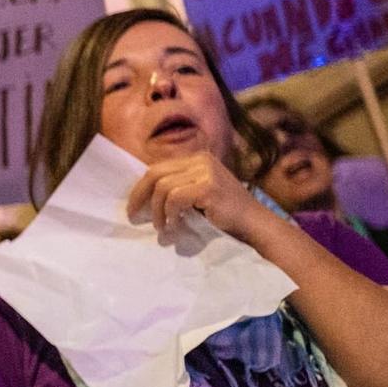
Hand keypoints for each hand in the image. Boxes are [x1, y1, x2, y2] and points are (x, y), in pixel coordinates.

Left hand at [126, 153, 264, 241]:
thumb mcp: (198, 194)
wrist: (255, 225)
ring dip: (156, 211)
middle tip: (133, 216)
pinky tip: (174, 227)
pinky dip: (169, 214)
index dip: (140, 187)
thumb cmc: (224, 215)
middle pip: (155, 174)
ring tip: (161, 227)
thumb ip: (178, 187)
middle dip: (139, 196)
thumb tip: (141, 195)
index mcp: (197, 159)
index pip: (158, 168)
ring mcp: (206, 171)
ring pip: (163, 187)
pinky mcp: (209, 187)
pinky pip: (175, 198)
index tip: (133, 206)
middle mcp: (201, 160)